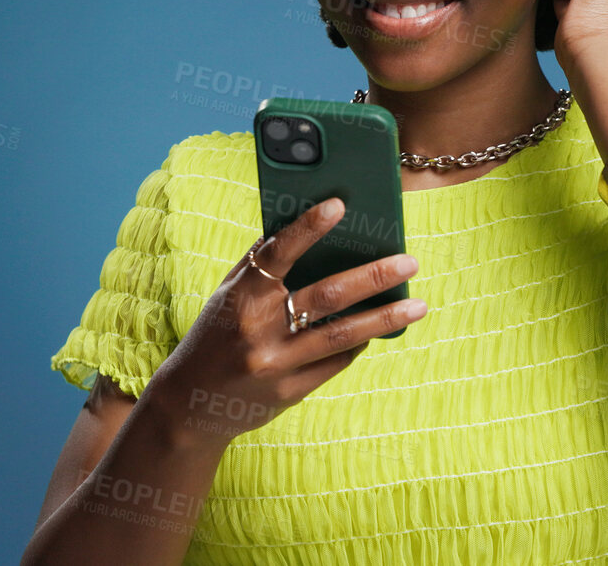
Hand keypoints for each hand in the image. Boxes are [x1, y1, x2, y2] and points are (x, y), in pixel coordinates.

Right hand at [141, 198, 425, 444]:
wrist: (189, 403)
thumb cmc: (215, 334)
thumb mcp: (228, 295)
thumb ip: (261, 265)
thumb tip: (304, 225)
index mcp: (240, 297)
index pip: (278, 253)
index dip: (307, 227)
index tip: (339, 205)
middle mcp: (258, 330)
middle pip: (327, 296)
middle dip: (374, 277)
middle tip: (409, 262)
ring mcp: (276, 365)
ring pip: (342, 335)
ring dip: (385, 318)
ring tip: (418, 305)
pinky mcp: (290, 393)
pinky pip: (335, 362)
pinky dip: (358, 343)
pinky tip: (378, 330)